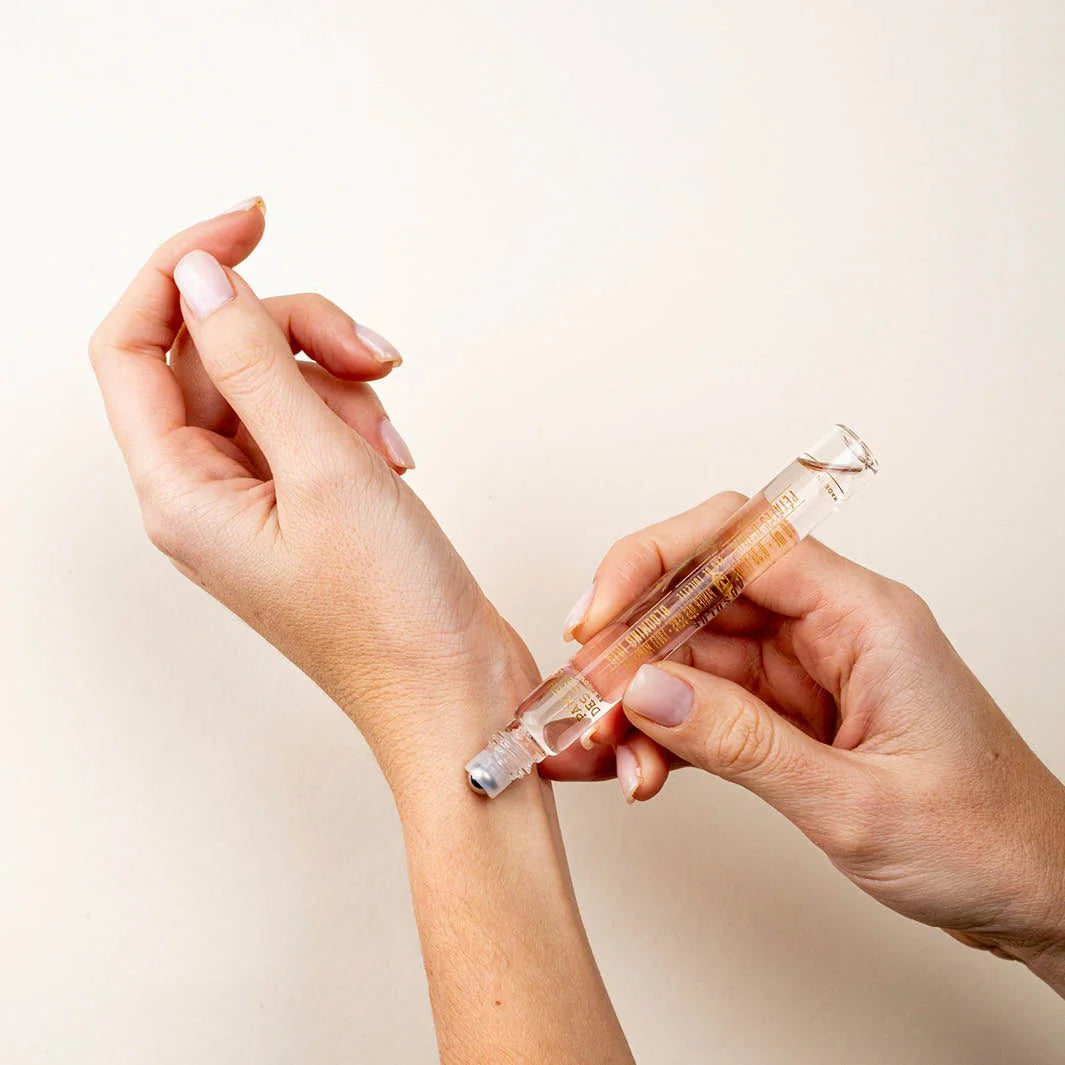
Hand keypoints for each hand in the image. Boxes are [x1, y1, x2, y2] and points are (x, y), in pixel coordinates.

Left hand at [89, 200, 537, 791]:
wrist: (452, 691)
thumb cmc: (391, 616)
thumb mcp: (325, 470)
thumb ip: (255, 364)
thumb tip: (204, 281)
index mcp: (179, 491)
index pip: (133, 342)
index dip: (183, 269)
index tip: (251, 224)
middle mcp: (204, 492)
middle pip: (219, 353)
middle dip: (301, 334)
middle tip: (373, 354)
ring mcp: (257, 498)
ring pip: (275, 381)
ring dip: (341, 382)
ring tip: (391, 439)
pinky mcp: (305, 503)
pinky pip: (313, 421)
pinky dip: (359, 419)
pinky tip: (398, 460)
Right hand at [547, 492, 1064, 990]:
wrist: (1039, 897)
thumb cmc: (986, 840)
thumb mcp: (855, 802)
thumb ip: (742, 743)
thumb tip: (646, 691)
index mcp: (863, 615)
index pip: (738, 540)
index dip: (653, 563)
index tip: (596, 617)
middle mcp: (828, 628)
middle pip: (700, 597)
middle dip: (629, 647)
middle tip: (584, 705)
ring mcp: (804, 671)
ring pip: (691, 657)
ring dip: (635, 702)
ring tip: (599, 755)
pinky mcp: (788, 714)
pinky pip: (704, 707)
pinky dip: (659, 734)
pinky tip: (627, 767)